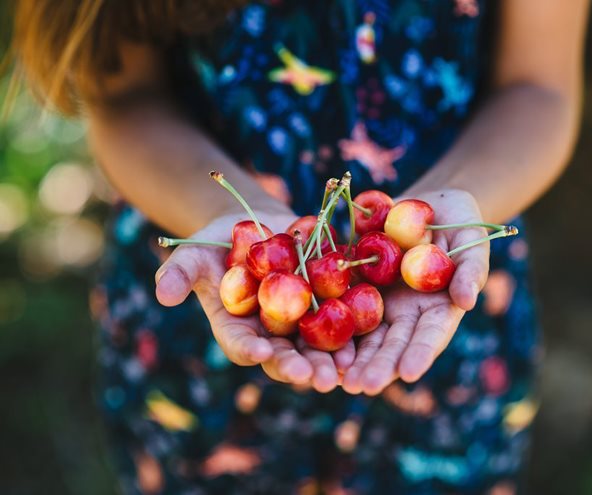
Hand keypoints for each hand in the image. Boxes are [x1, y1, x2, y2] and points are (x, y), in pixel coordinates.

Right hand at [154, 211, 352, 390]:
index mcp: (237, 328)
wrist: (259, 227)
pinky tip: (361, 346)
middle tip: (314, 378)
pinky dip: (349, 338)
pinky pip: (338, 327)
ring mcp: (298, 325)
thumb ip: (180, 273)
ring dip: (328, 362)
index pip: (241, 345)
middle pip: (283, 356)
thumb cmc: (219, 242)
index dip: (250, 350)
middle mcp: (268, 335)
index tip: (261, 353)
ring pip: (314, 349)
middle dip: (297, 367)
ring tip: (342, 372)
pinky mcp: (324, 309)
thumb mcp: (196, 253)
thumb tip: (161, 294)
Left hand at [342, 189, 489, 394]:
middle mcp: (405, 315)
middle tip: (360, 386)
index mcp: (435, 312)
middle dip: (376, 367)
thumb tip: (467, 301)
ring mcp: (378, 302)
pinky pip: (339, 304)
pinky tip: (312, 339)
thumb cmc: (461, 226)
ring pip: (362, 334)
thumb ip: (470, 272)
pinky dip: (326, 322)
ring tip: (334, 376)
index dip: (419, 355)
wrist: (429, 207)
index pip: (428, 338)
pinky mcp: (355, 285)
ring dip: (349, 356)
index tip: (409, 374)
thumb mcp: (472, 245)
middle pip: (390, 345)